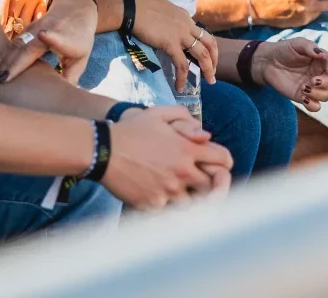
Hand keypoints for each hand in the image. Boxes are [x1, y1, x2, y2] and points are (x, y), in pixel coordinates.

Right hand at [0, 0, 97, 84]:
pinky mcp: (26, 30)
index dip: (51, 37)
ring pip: (17, 44)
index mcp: (66, 38)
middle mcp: (48, 30)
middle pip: (30, 46)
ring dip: (4, 59)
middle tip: (1, 79)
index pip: (58, 37)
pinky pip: (13, 43)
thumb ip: (71, 77)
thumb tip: (60, 99)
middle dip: (15, 62)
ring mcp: (35, 28)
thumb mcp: (82, 58)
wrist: (75, 8)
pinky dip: (2, 54)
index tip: (43, 35)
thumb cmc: (79, 38)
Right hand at [102, 106, 232, 207]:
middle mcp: (182, 171)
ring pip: (193, 203)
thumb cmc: (131, 130)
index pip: (223, 159)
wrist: (103, 151)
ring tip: (180, 191)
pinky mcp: (154, 205)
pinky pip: (170, 212)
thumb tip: (205, 135)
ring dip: (189, 197)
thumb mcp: (158, 114)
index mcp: (187, 148)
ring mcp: (169, 190)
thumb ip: (185, 119)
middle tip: (205, 183)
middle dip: (211, 184)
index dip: (224, 162)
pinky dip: (169, 206)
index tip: (220, 165)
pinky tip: (161, 196)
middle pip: (212, 186)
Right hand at [129, 0, 218, 88]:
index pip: (201, 32)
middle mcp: (187, 25)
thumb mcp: (162, 10)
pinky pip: (182, 64)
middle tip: (213, 72)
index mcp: (184, 16)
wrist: (131, 7)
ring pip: (203, 55)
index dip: (206, 46)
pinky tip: (180, 86)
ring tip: (210, 81)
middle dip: (214, 59)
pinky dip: (183, 77)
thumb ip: (170, 20)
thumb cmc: (139, 6)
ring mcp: (180, 34)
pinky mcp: (170, 44)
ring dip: (208, 70)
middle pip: (209, 43)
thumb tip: (168, 27)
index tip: (206, 57)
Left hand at [256, 39, 327, 111]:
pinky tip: (303, 98)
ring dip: (318, 94)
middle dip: (325, 82)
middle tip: (312, 80)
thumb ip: (309, 46)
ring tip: (304, 88)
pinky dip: (313, 105)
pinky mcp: (303, 97)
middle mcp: (318, 73)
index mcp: (319, 60)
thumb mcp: (296, 43)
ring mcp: (311, 86)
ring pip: (326, 96)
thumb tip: (321, 53)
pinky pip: (315, 106)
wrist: (267, 63)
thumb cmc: (283, 50)